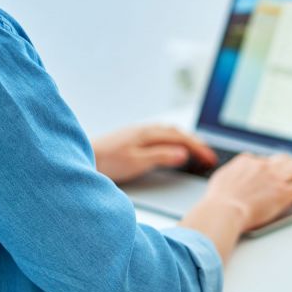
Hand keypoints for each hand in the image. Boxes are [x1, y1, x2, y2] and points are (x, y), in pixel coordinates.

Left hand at [92, 125, 216, 183]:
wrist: (80, 158)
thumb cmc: (106, 162)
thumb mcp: (137, 162)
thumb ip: (161, 156)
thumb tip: (183, 153)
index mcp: (149, 133)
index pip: (182, 139)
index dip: (199, 148)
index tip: (211, 159)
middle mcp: (145, 130)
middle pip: (178, 133)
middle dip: (196, 143)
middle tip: (209, 156)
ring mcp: (137, 132)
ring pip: (169, 133)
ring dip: (185, 140)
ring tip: (195, 150)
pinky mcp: (131, 138)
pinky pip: (160, 136)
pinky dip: (172, 141)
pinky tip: (170, 148)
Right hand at [180, 153, 291, 260]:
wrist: (223, 211)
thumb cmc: (217, 202)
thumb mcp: (220, 180)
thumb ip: (229, 175)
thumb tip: (229, 178)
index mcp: (246, 162)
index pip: (263, 160)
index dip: (269, 168)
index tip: (271, 174)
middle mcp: (262, 166)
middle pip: (283, 161)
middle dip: (289, 167)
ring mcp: (275, 178)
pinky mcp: (284, 193)